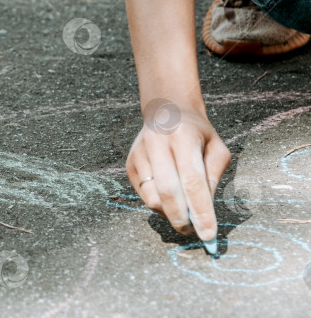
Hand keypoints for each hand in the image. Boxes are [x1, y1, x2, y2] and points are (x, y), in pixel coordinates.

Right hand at [125, 106, 230, 240]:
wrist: (166, 112)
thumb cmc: (197, 134)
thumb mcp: (217, 149)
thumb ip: (213, 178)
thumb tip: (204, 211)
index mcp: (183, 137)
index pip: (192, 181)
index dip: (201, 211)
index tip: (209, 235)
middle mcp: (156, 143)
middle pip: (167, 192)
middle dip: (182, 218)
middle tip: (193, 231)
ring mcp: (139, 154)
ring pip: (152, 197)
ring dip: (169, 214)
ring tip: (183, 212)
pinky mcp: (130, 164)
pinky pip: (143, 195)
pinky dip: (159, 205)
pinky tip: (170, 199)